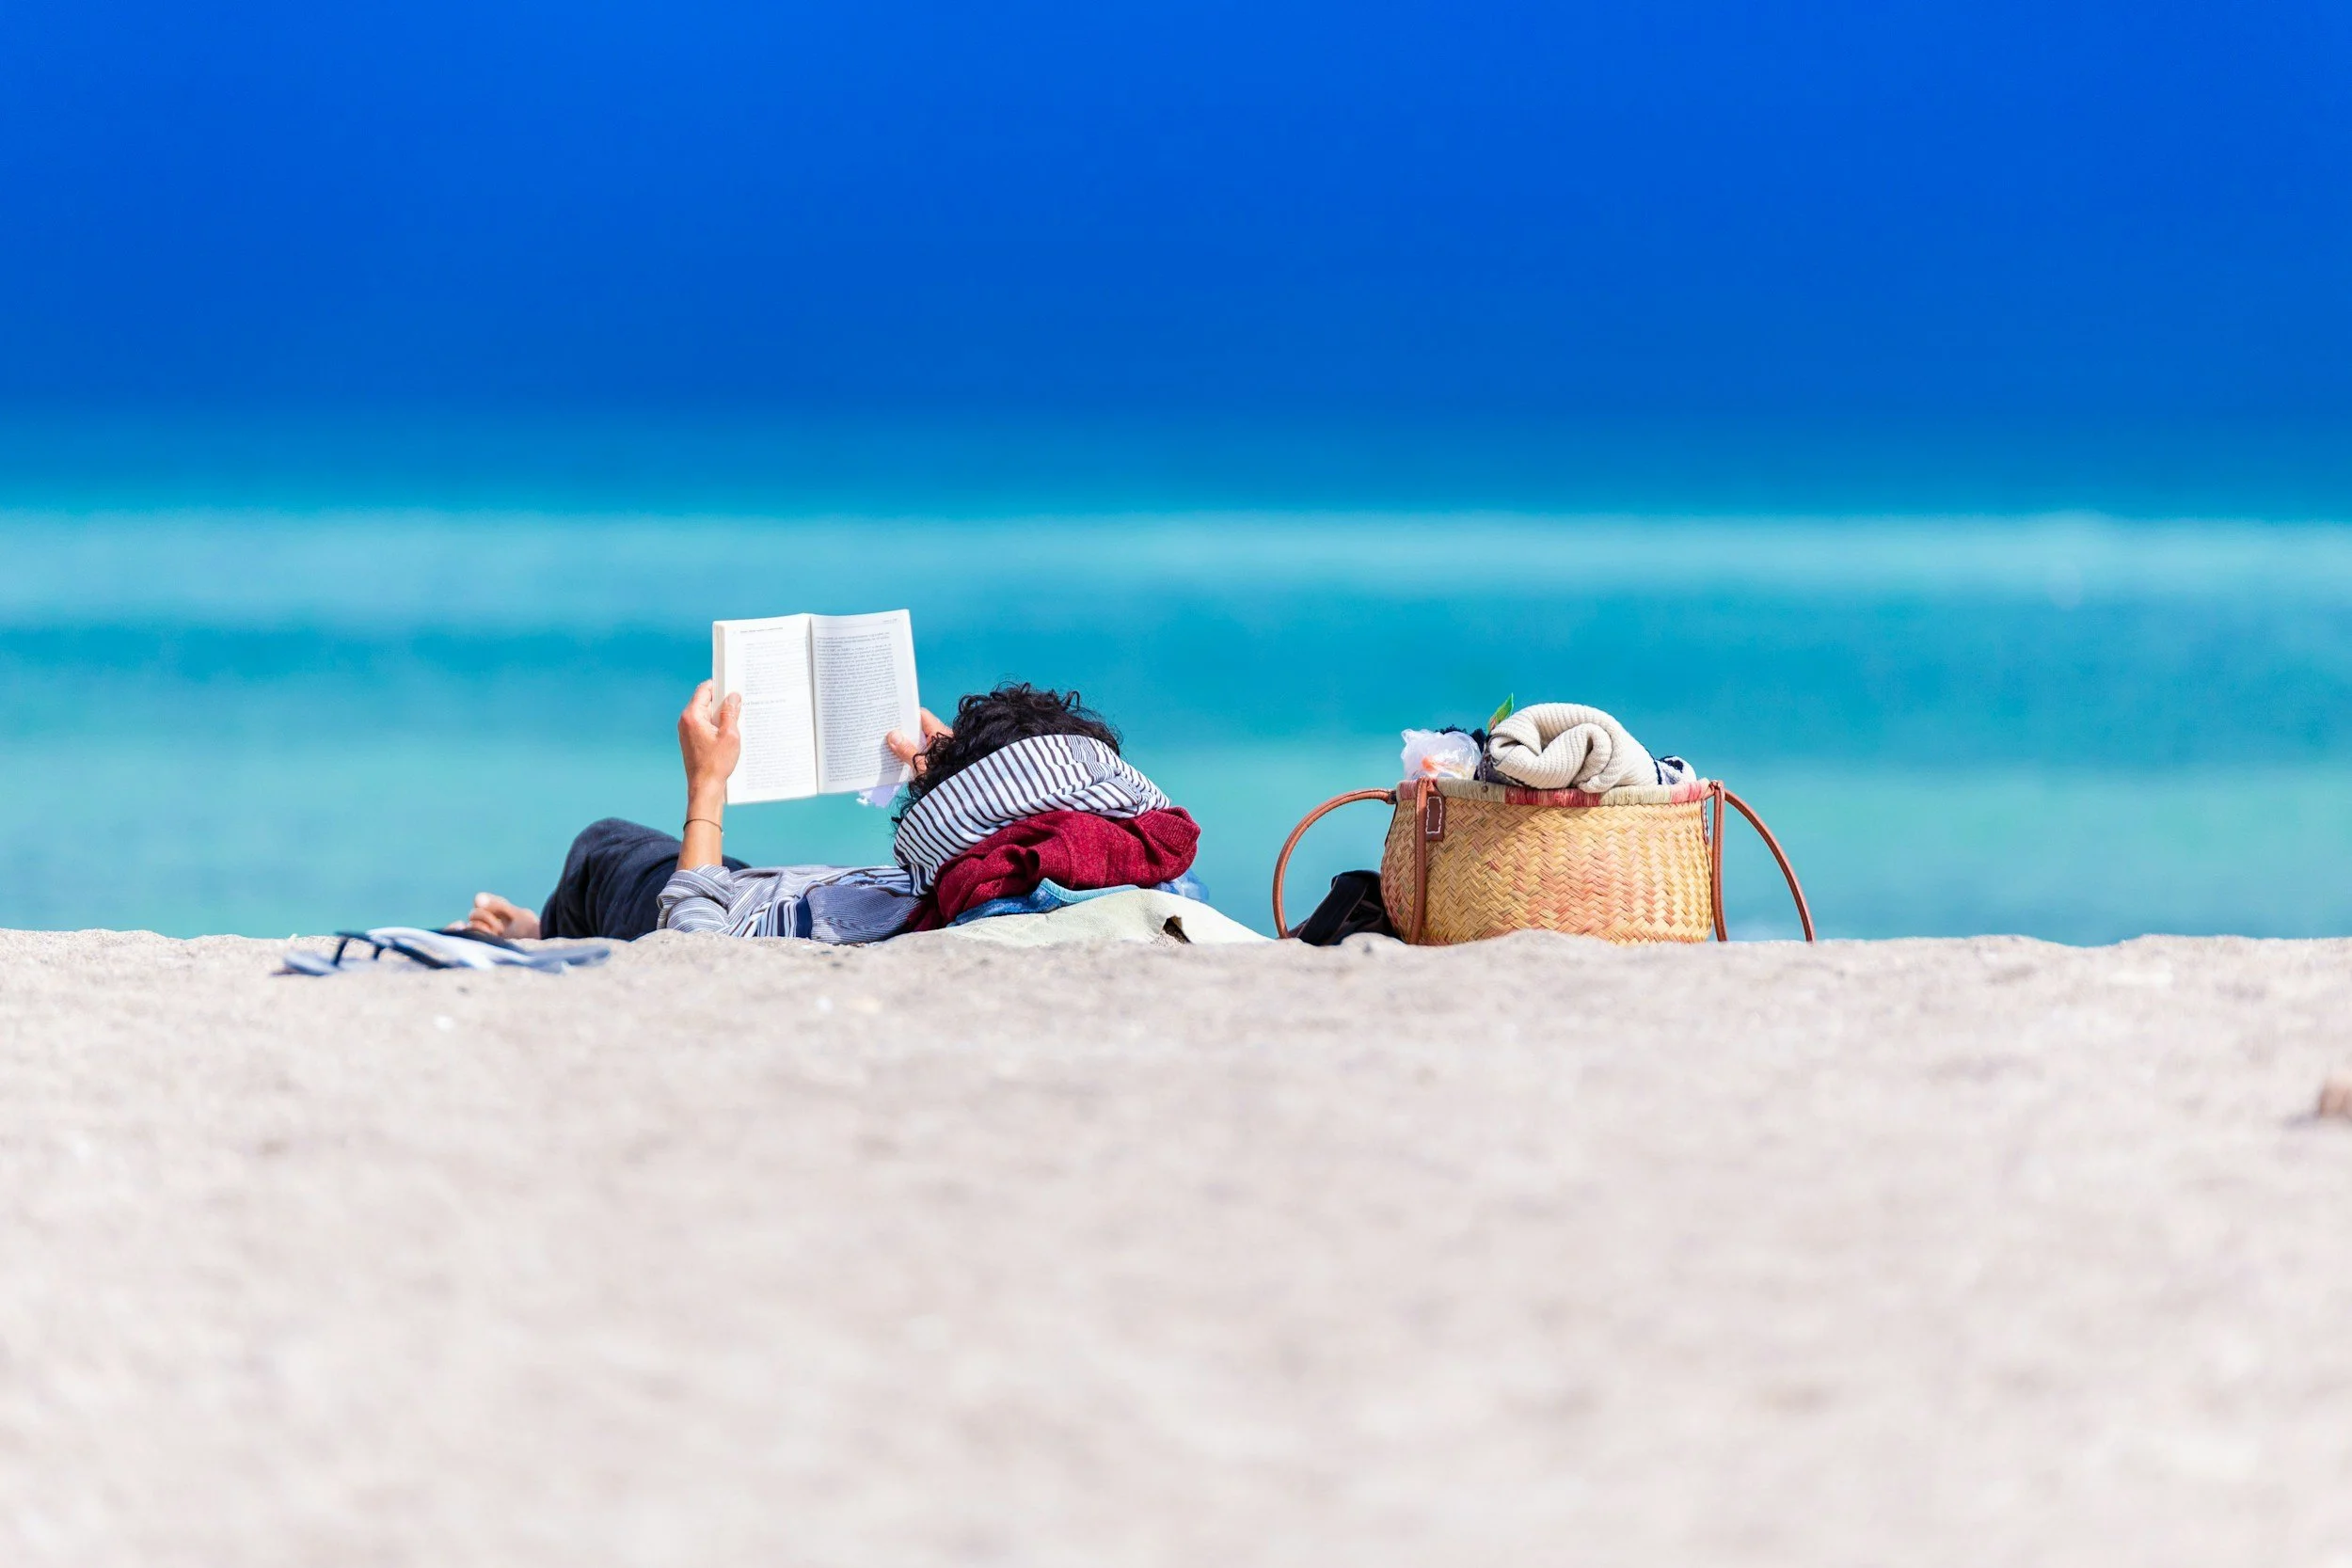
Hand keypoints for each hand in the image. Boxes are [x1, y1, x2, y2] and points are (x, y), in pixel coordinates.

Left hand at [679, 681, 741, 796]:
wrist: (704, 788)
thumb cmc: (716, 764)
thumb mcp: (730, 735)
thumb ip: (731, 713)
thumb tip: (734, 696)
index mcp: (692, 716)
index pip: (705, 689)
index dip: (720, 685)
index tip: (734, 685)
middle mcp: (686, 721)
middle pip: (705, 701)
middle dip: (723, 701)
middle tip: (740, 704)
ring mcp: (687, 731)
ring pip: (706, 714)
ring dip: (721, 715)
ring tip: (737, 721)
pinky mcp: (691, 740)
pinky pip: (705, 725)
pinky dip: (716, 725)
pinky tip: (729, 733)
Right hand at [885, 708, 951, 776]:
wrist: (960, 798)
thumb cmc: (944, 780)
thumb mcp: (922, 765)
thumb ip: (907, 751)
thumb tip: (892, 735)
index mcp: (941, 734)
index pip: (923, 716)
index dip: (907, 714)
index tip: (891, 715)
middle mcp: (942, 739)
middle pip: (920, 729)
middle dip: (903, 731)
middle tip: (883, 730)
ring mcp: (940, 751)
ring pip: (919, 742)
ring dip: (905, 744)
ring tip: (885, 744)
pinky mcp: (937, 762)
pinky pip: (922, 753)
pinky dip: (911, 754)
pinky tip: (896, 758)